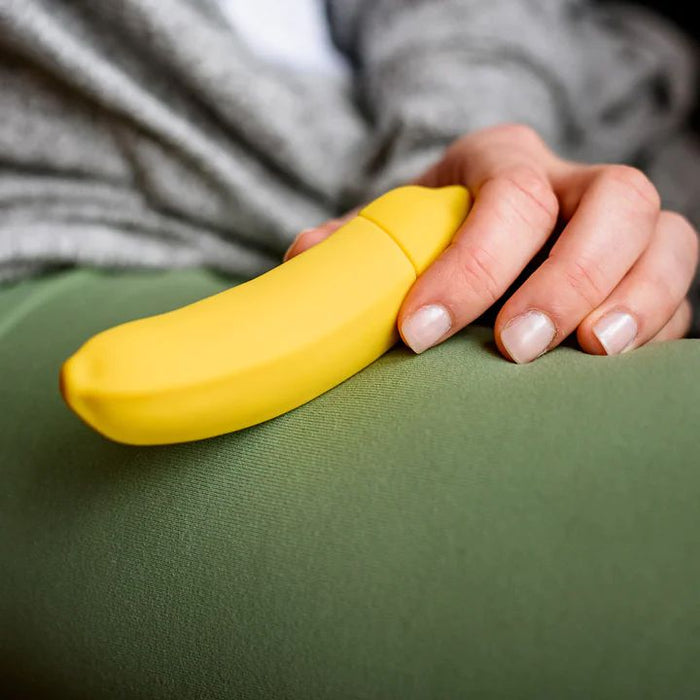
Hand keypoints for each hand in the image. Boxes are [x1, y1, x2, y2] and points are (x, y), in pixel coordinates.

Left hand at [284, 124, 698, 362]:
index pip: (510, 196)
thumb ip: (356, 244)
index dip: (471, 264)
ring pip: (668, 241)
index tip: (421, 331)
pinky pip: (680, 294)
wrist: (481, 242)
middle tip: (515, 346)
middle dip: (568, 278)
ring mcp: (623, 229)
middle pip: (614, 202)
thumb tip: (305, 260)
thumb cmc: (434, 240)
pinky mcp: (650, 275)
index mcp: (504, 162)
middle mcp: (575, 184)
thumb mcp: (393, 231)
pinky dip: (657, 329)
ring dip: (636, 300)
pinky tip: (611, 369)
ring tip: (593, 353)